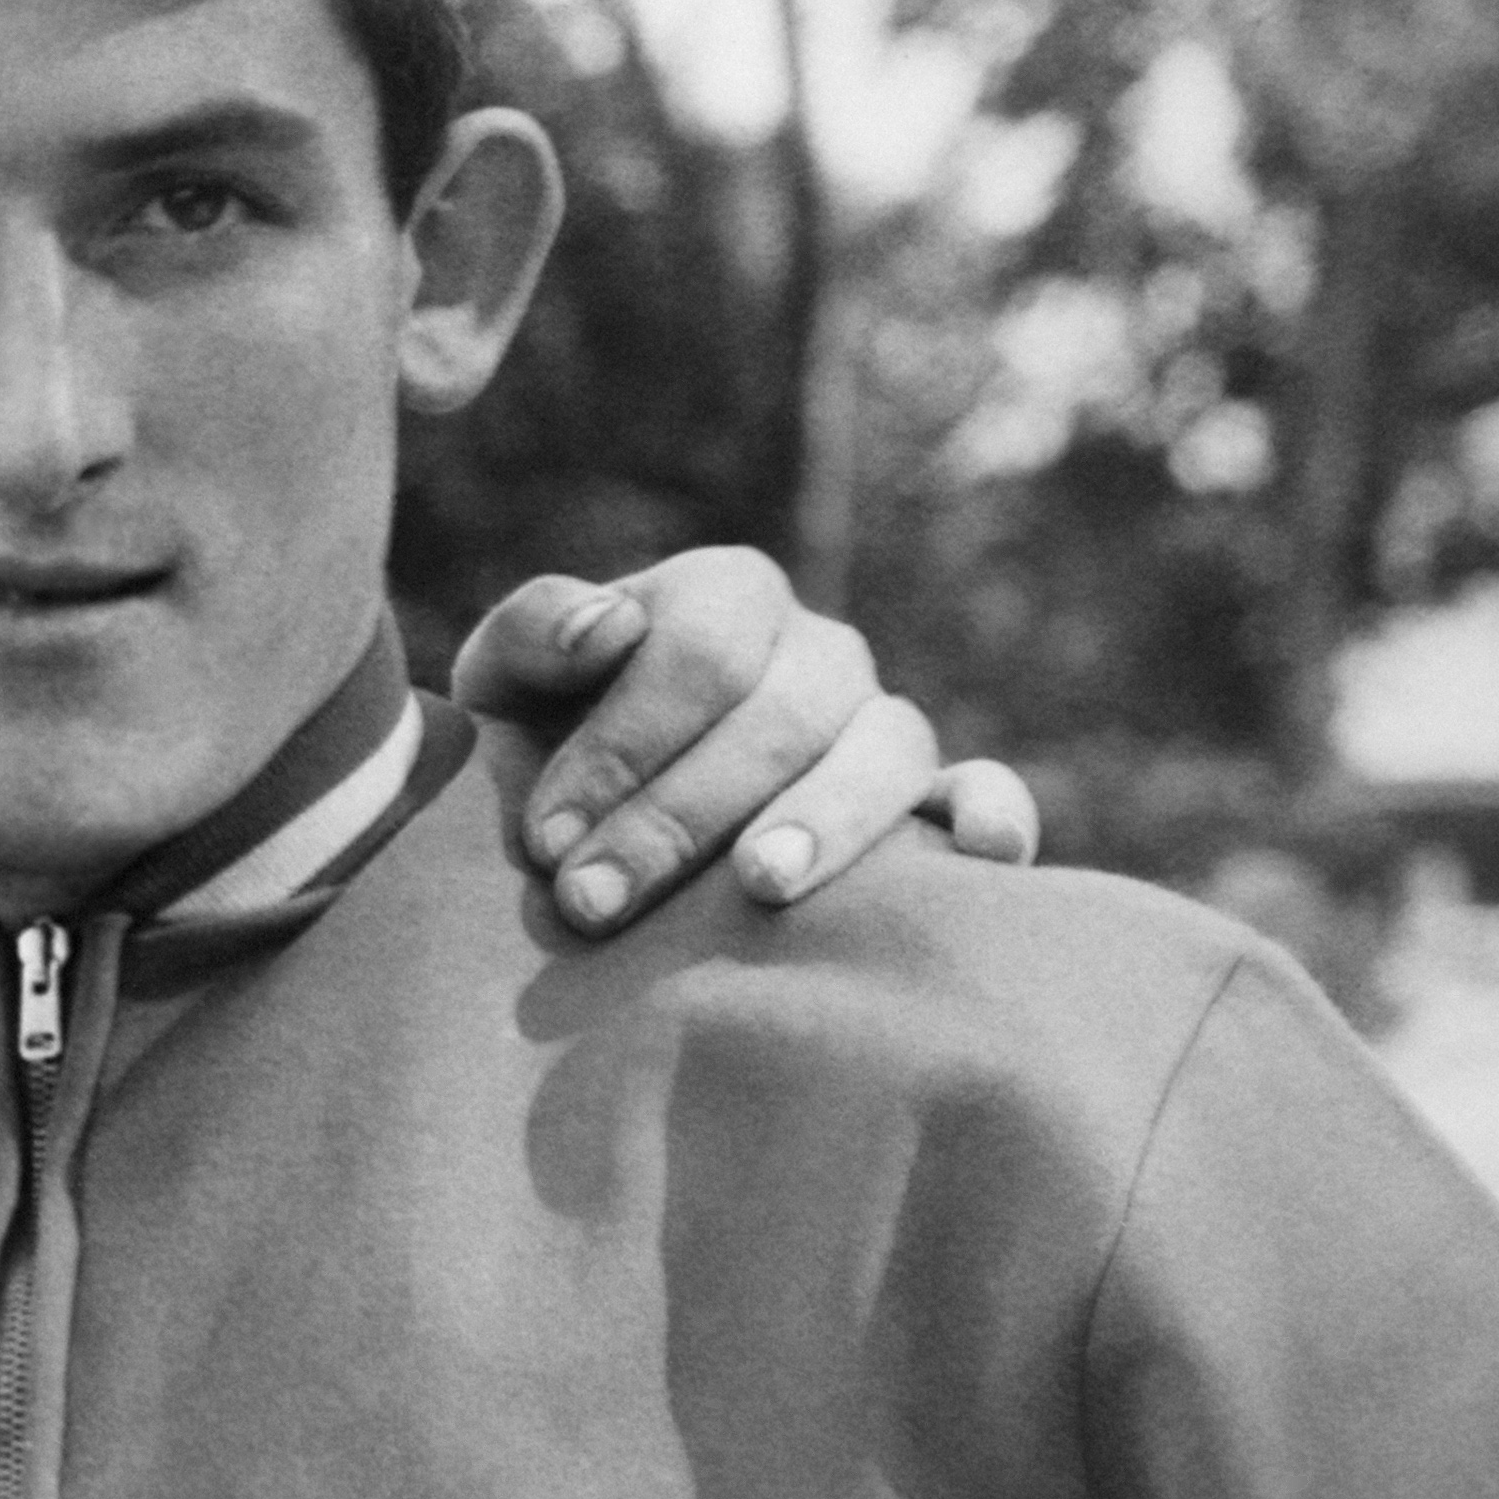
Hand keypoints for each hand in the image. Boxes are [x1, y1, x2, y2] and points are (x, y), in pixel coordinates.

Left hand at [451, 548, 1039, 936]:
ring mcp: (880, 724)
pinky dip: (995, 815)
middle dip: (677, 814)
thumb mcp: (503, 683)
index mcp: (725, 596)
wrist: (586, 831)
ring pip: (883, 749)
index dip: (622, 743)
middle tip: (592, 902)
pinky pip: (985, 791)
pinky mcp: (929, 803)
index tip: (546, 838)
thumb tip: (608, 625)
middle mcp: (817, 652)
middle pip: (779, 714)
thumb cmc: (541, 747)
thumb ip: (532, 632)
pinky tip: (979, 856)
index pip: (700, 648)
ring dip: (823, 820)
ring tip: (758, 889)